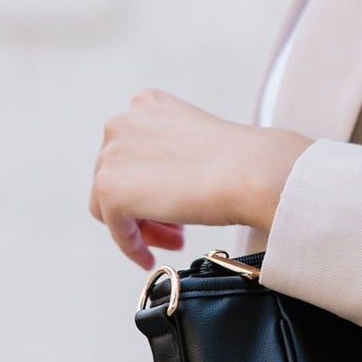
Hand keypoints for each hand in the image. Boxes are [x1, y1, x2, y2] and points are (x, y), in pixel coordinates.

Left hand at [90, 88, 312, 270]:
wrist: (251, 172)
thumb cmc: (242, 160)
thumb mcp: (197, 140)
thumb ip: (169, 152)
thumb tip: (160, 184)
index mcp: (146, 104)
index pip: (131, 151)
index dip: (150, 181)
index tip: (171, 203)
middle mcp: (122, 122)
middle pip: (118, 177)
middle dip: (146, 205)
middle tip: (175, 229)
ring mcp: (111, 154)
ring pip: (110, 202)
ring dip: (142, 226)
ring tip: (173, 242)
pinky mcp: (110, 188)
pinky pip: (115, 227)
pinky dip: (132, 245)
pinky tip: (151, 257)